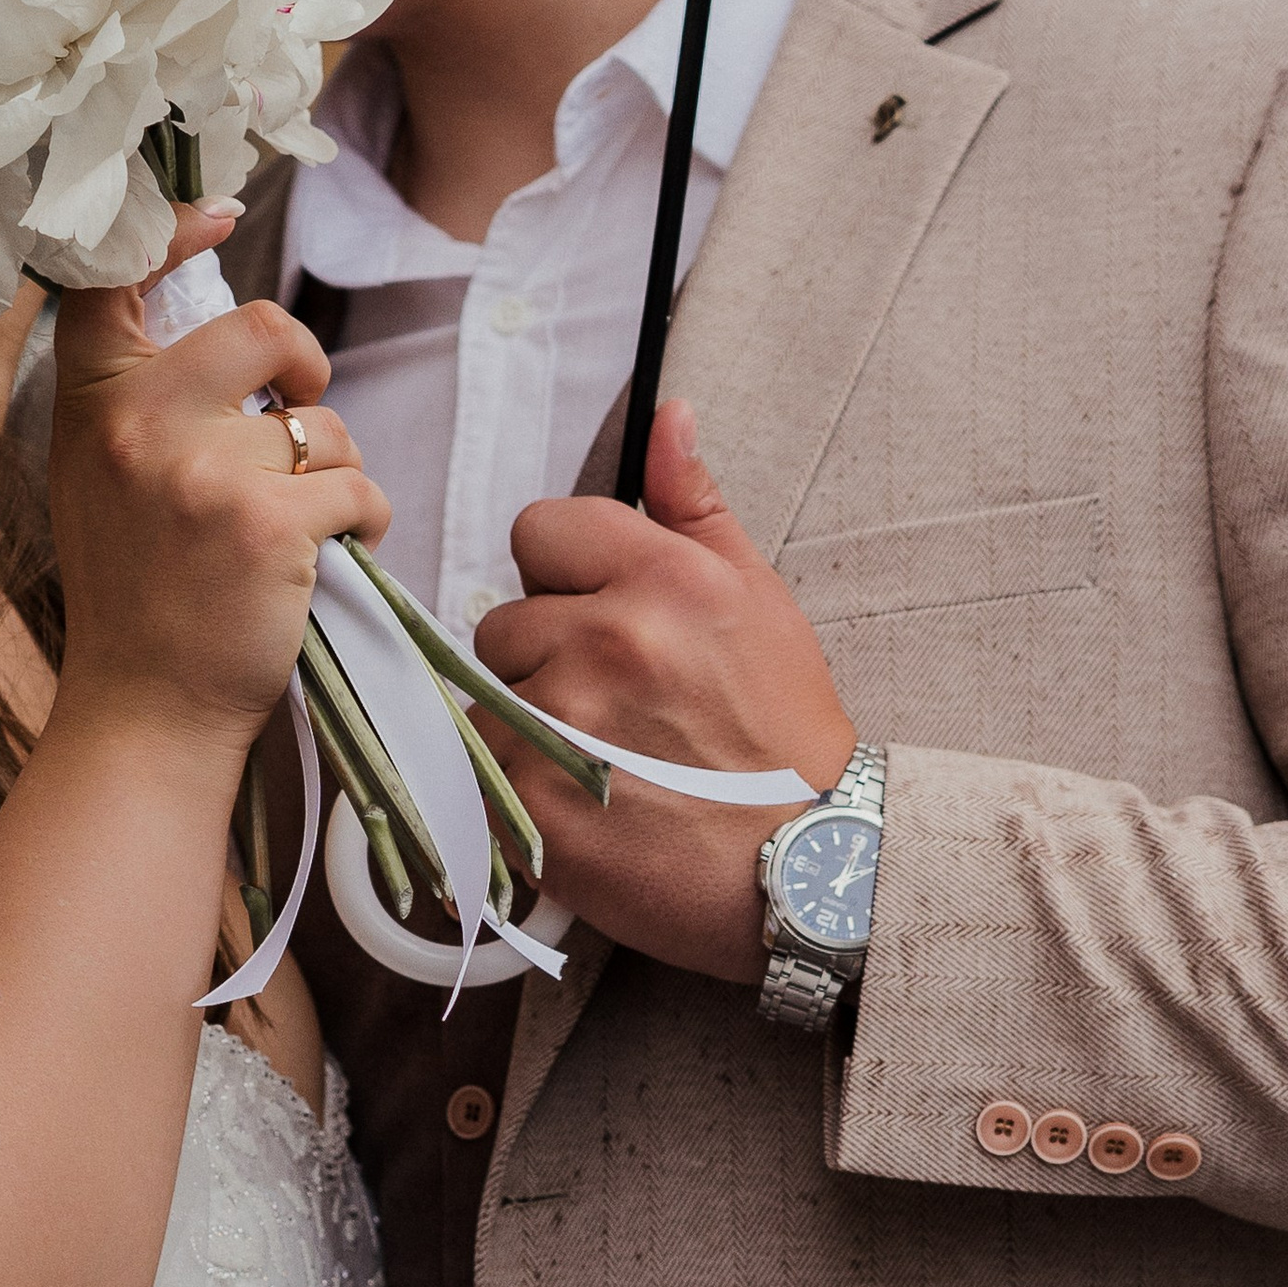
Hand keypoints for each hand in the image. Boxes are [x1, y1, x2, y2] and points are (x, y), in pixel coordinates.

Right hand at [45, 207, 386, 765]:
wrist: (145, 709)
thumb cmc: (138, 592)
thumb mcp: (103, 477)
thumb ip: (145, 400)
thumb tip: (238, 333)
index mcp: (92, 403)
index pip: (116, 278)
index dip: (172, 229)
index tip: (217, 215)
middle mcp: (136, 424)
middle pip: (262, 327)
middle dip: (305, 364)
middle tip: (303, 408)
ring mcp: (201, 472)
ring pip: (324, 424)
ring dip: (336, 471)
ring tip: (301, 528)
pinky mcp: (268, 524)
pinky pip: (356, 485)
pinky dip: (363, 521)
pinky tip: (334, 557)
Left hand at [474, 400, 855, 982]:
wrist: (808, 870)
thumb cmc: (785, 736)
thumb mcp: (758, 601)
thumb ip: (696, 507)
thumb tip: (668, 416)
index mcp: (665, 577)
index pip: (539, 529)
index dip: (563, 576)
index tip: (601, 619)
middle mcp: (610, 638)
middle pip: (503, 620)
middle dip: (544, 657)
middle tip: (614, 708)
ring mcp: (564, 722)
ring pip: (487, 698)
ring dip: (526, 727)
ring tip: (601, 762)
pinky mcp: (531, 802)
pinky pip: (480, 771)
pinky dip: (517, 790)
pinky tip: (581, 806)